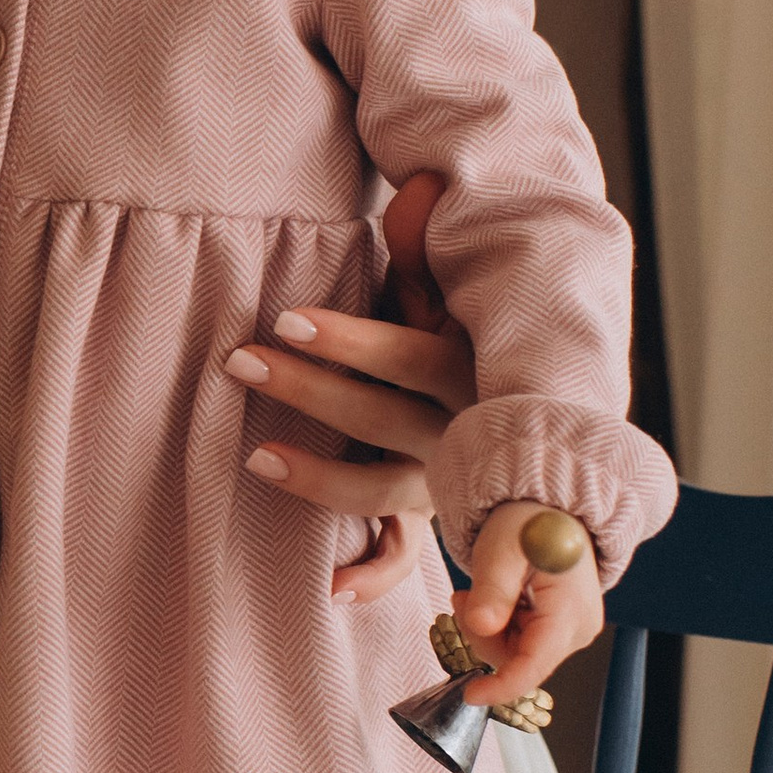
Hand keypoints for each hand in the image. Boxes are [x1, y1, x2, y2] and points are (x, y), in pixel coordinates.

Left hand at [222, 174, 478, 602]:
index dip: (352, 342)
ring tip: (254, 457)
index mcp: (476, 369)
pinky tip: (329, 590)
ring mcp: (451, 482)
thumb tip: (417, 183)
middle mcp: (469, 432)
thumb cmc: (466, 334)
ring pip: (384, 488)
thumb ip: (428, 247)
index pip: (412, 358)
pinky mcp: (436, 519)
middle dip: (312, 391)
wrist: (534, 413)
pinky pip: (408, 556)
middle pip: (385, 418)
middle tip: (238, 361)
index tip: (285, 321)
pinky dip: (372, 575)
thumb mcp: (453, 289)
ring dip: (321, 478)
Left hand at [451, 502, 602, 706]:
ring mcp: (570, 631)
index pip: (535, 664)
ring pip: (515, 655)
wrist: (550, 510)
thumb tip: (482, 624)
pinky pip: (520, 644)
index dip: (501, 686)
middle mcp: (577, 629)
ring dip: (488, 629)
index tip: (469, 695)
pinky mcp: (560, 630)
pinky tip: (495, 597)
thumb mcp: (501, 550)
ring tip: (478, 590)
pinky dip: (499, 626)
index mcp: (569, 611)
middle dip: (483, 636)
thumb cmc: (530, 523)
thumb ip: (492, 589)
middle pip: (519, 660)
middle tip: (464, 597)